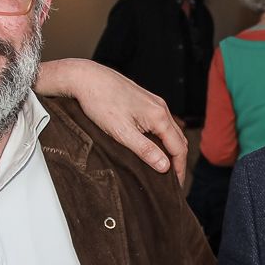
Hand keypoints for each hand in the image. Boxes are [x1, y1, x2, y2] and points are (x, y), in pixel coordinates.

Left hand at [34, 59, 187, 175]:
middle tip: (171, 181)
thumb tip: (165, 167)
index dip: (179, 170)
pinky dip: (163, 138)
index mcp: (159, 116)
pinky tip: (152, 146)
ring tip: (163, 167)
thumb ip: (145, 150)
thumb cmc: (100, 102)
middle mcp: (161, 107)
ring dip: (171, 150)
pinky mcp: (145, 100)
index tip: (175, 187)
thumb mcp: (121, 132)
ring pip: (170, 131)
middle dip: (178, 161)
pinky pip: (161, 123)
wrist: (85, 77)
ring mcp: (154, 102)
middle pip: (179, 140)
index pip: (179, 148)